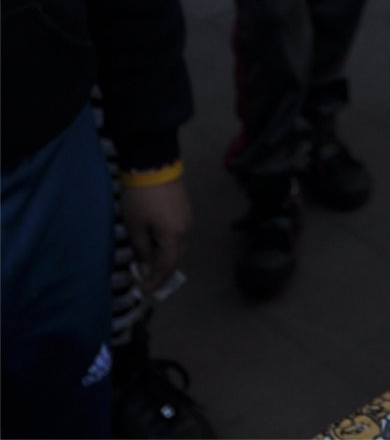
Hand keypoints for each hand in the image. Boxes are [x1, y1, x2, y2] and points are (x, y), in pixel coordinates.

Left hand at [121, 178, 191, 292]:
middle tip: (146, 282)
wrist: (154, 164)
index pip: (166, 267)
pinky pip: (178, 235)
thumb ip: (141, 250)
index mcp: (174, 237)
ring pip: (178, 247)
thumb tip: (144, 268)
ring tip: (149, 265)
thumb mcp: (136, 227)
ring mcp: (188, 218)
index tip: (142, 291)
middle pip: (175, 258)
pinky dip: (168, 246)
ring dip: (164, 259)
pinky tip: (156, 246)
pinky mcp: (185, 209)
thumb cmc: (141, 199)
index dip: (155, 281)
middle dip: (161, 273)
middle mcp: (186, 230)